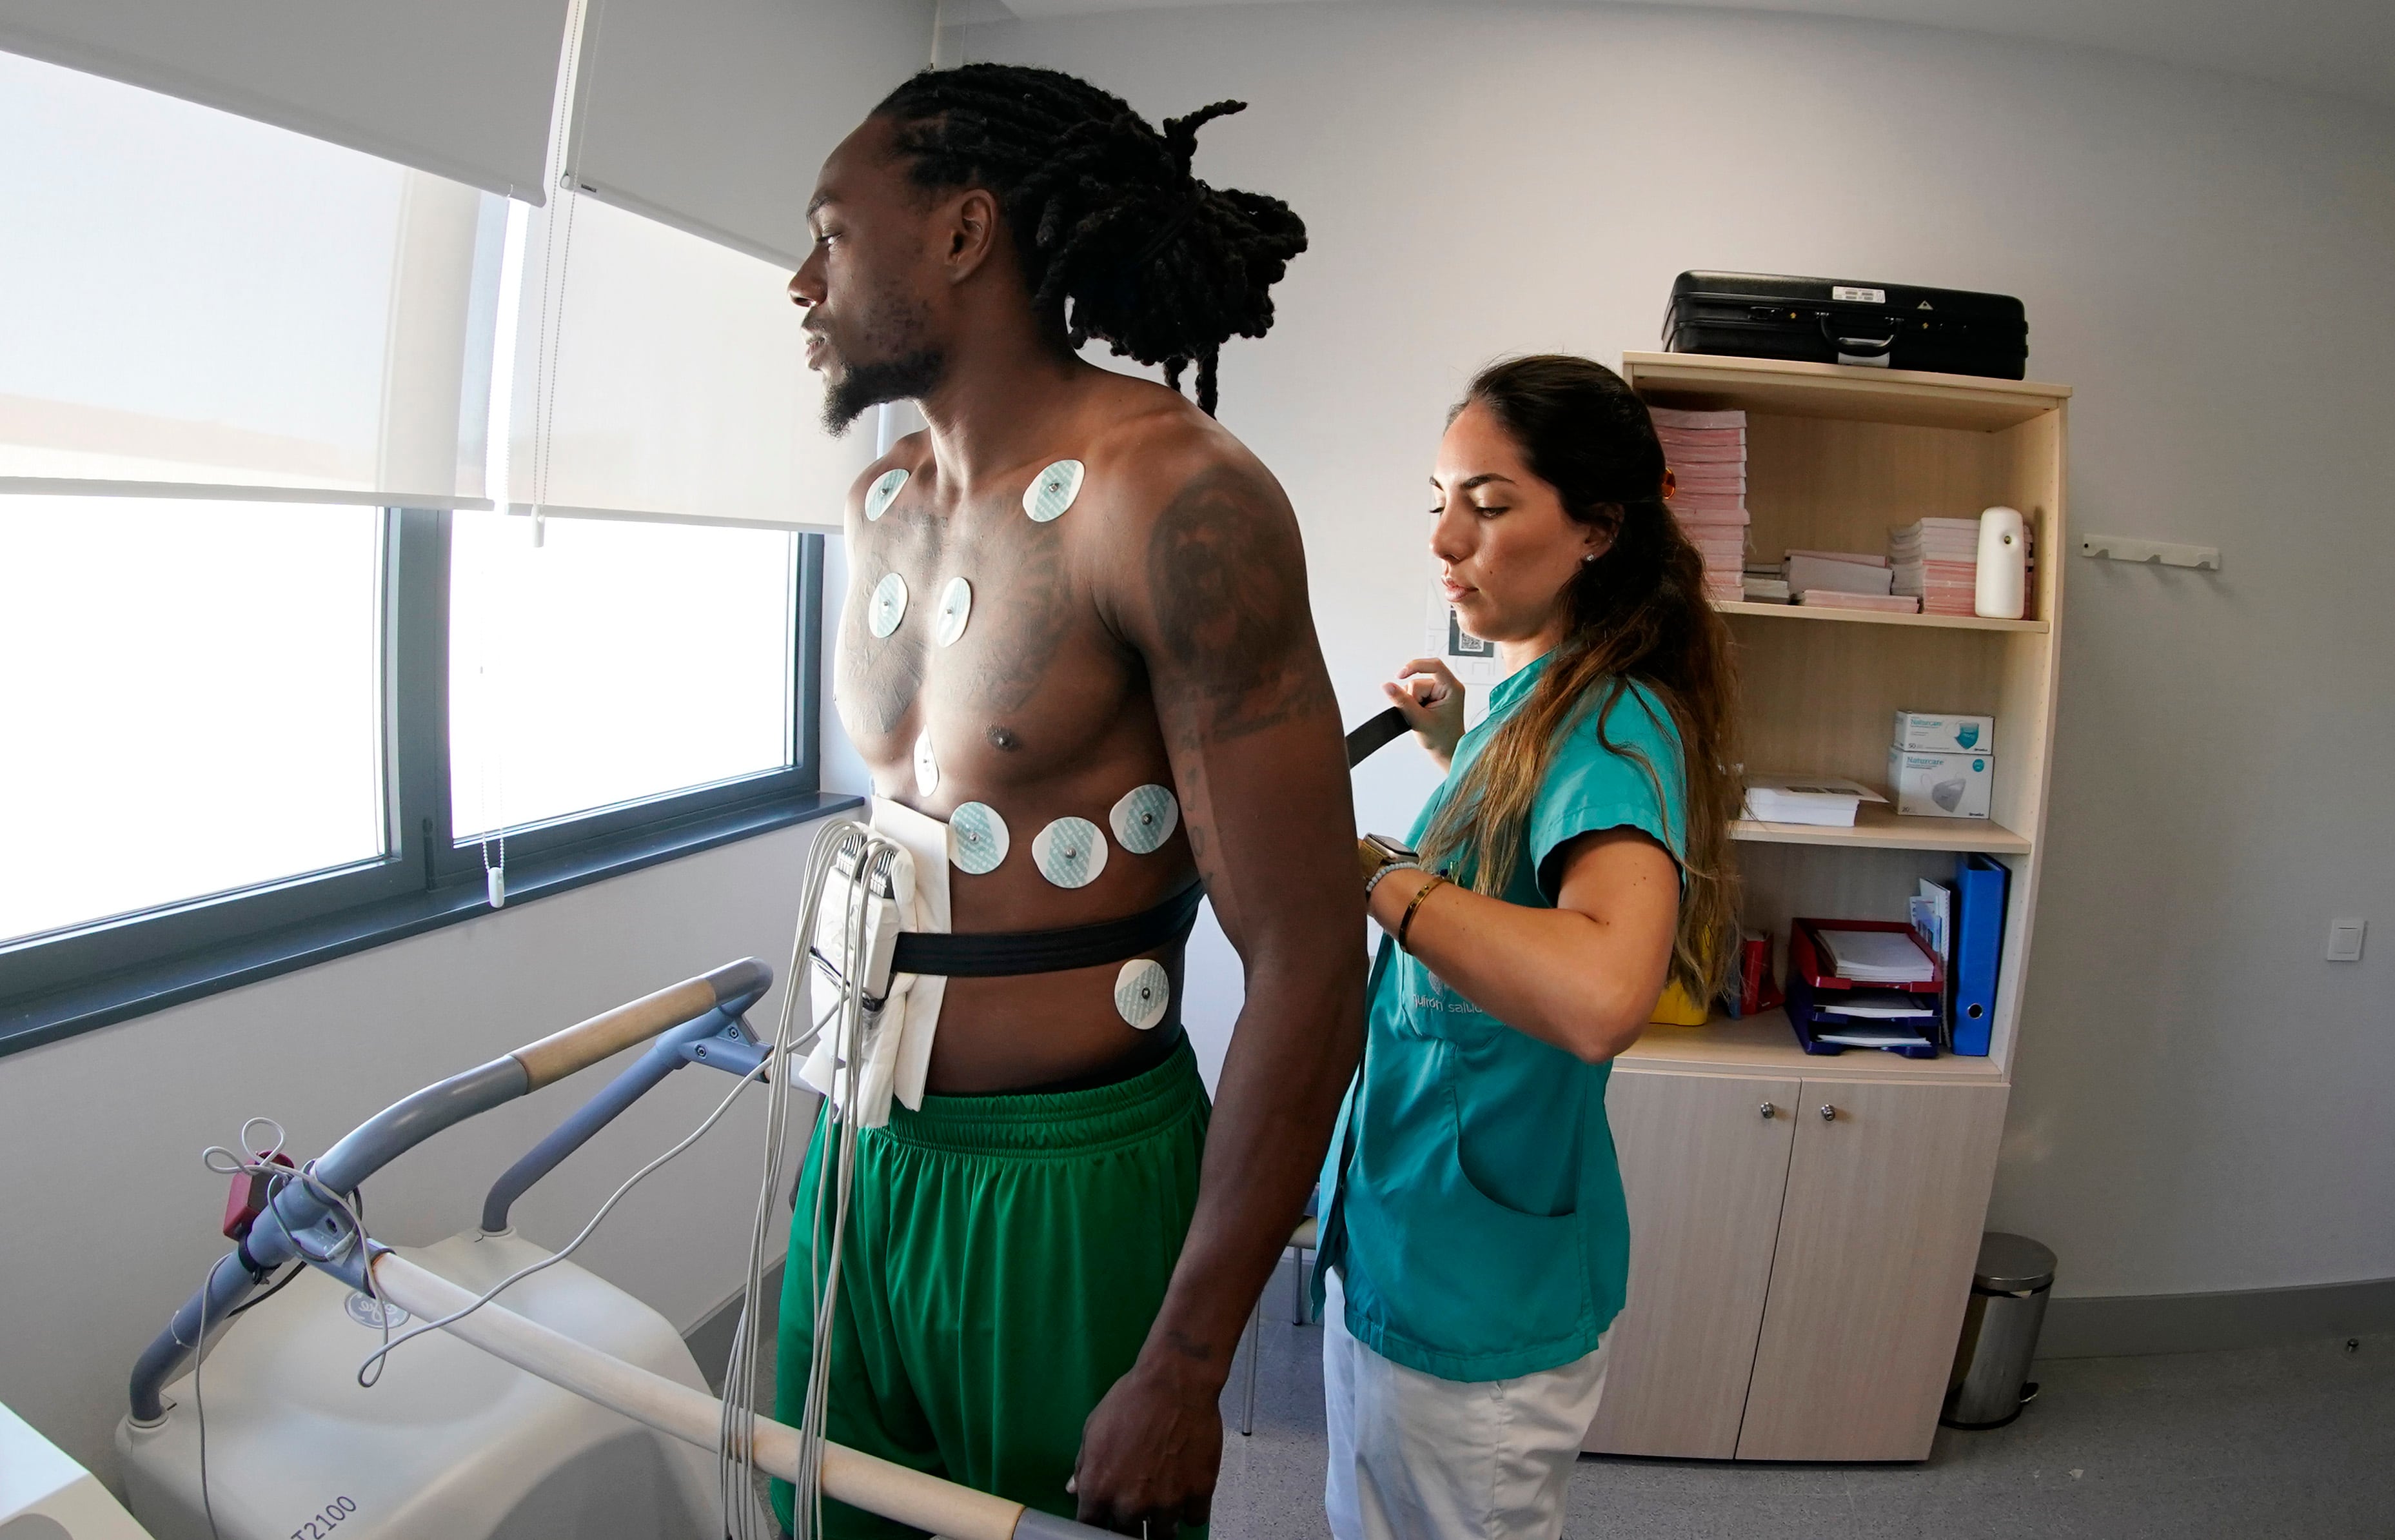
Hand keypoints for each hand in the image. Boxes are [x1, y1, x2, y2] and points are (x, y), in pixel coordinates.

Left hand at [1069, 1353, 1221, 1536]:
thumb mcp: (1094, 1428)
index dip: (1098, 1524)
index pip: (1089, 1528)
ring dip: (1161, 1523)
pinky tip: (1186, 1491)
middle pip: (1127, 1536)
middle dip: (1130, 1523)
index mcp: (1098, 1489)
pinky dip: (1190, 1509)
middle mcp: (1131, 1504)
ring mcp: (1167, 1502)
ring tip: (1163, 1502)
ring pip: (1162, 1535)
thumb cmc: (1131, 1399)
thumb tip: (1074, 1490)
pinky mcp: (1199, 1493)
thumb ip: (1084, 1465)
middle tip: (1138, 1504)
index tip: (1105, 1518)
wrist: (1176, 1381)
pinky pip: (1194, 1520)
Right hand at [1384, 658, 1466, 766]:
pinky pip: (1414, 692)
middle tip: (1419, 714)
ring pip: (1413, 687)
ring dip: (1412, 702)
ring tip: (1421, 716)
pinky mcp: (1432, 696)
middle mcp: (1448, 686)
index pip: (1434, 666)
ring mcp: (1440, 691)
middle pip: (1418, 680)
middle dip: (1412, 697)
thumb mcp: (1419, 720)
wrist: (1446, 750)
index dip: (1415, 666)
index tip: (1400, 675)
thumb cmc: (1442, 738)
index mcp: (1452, 688)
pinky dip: (1412, 703)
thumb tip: (1387, 686)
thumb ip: (1402, 702)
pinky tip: (1419, 713)